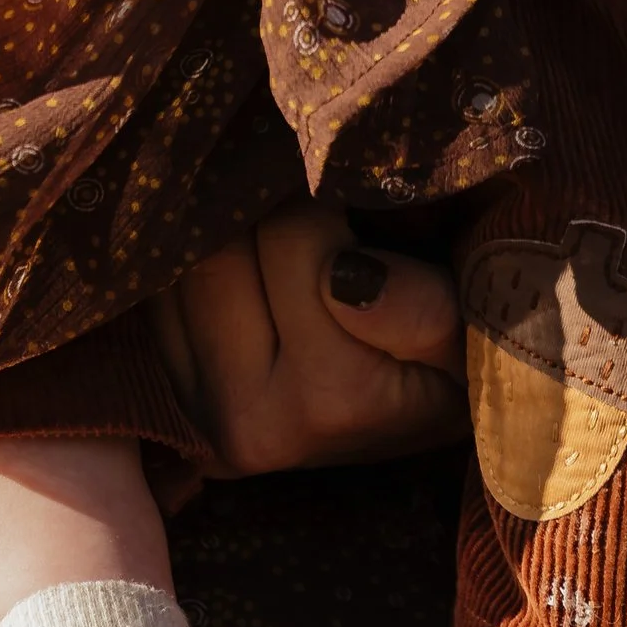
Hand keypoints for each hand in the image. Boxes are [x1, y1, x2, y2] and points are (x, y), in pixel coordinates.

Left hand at [150, 202, 468, 476]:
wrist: (415, 421)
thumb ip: (425, 311)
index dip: (328, 204)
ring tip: (281, 251)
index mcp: (328, 400)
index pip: (292, 235)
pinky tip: (243, 276)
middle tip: (314, 228)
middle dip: (266, 217)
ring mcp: (200, 416)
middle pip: (221, 249)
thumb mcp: (470, 335)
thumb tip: (350, 280)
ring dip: (226, 238)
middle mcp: (249, 423)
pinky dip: (194, 269)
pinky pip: (157, 297)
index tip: (357, 218)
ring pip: (181, 265)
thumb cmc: (452, 361)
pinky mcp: (172, 402)